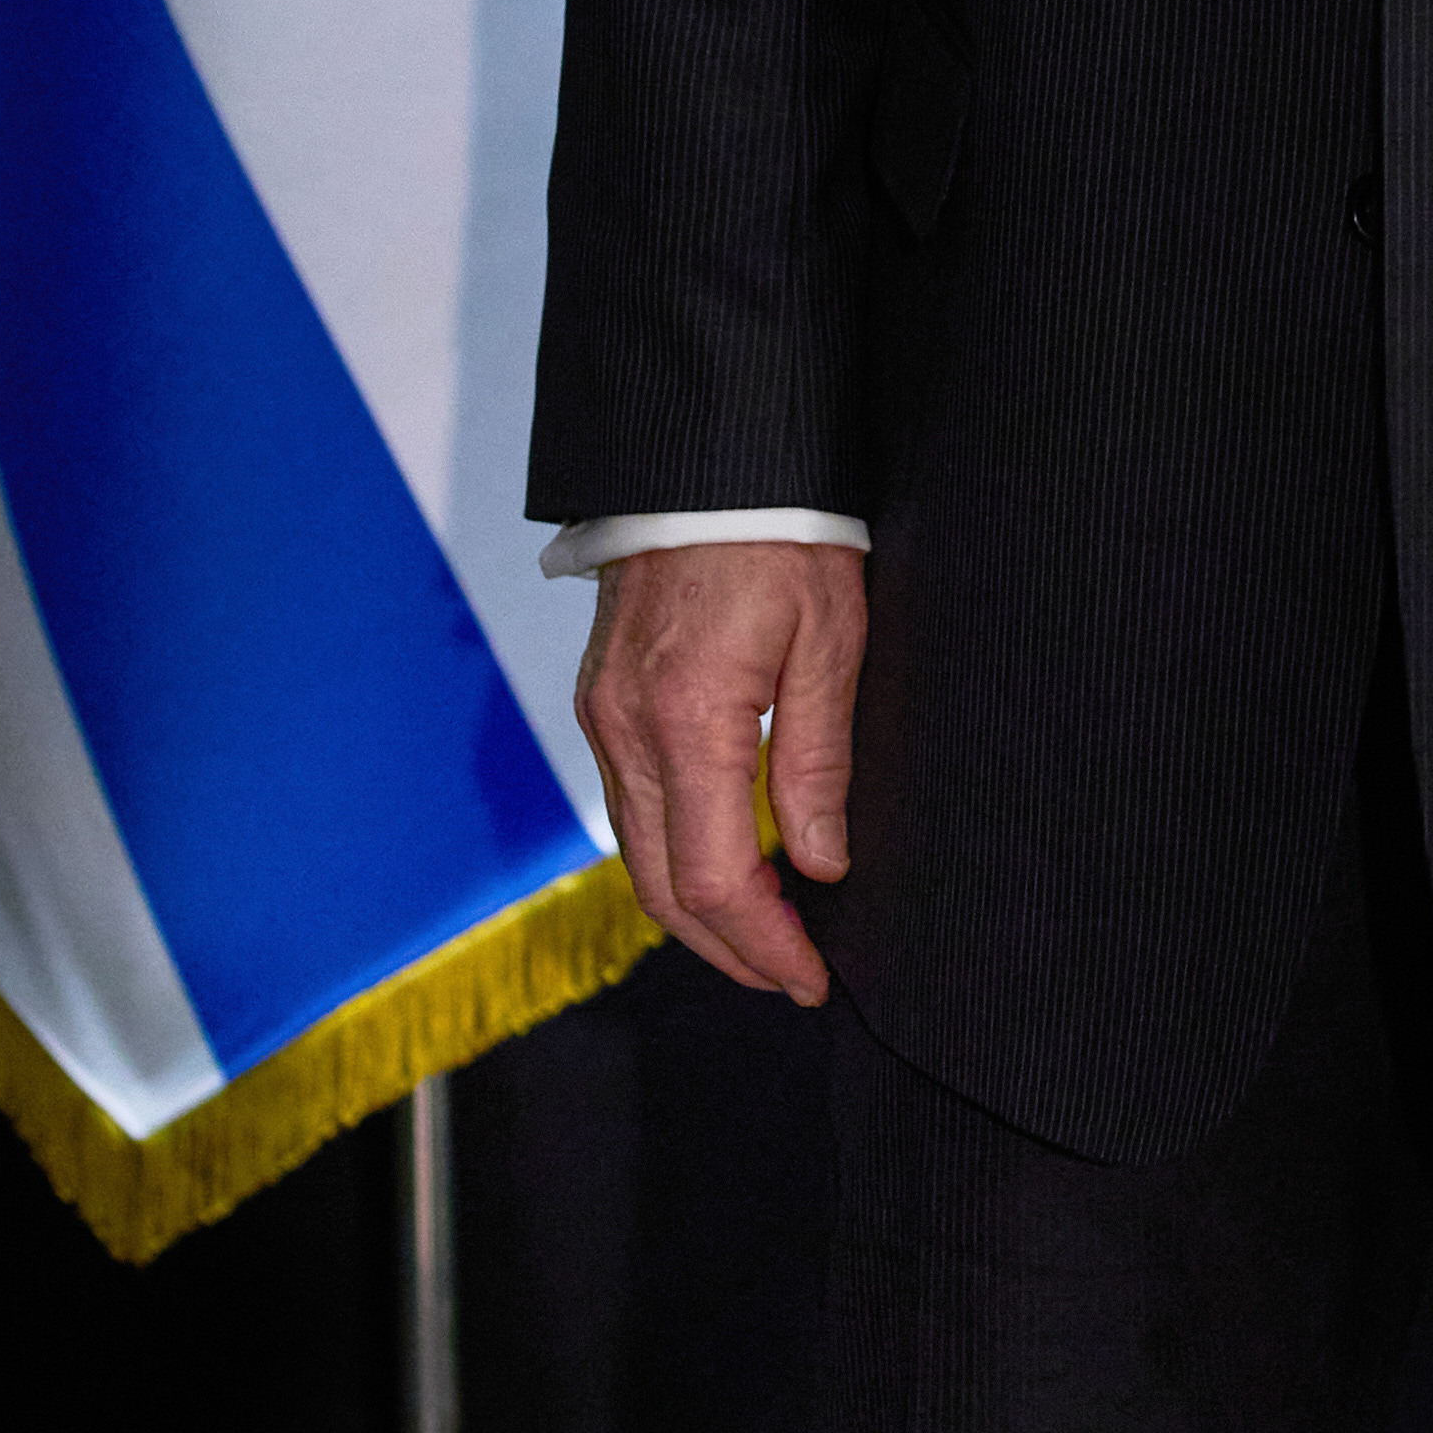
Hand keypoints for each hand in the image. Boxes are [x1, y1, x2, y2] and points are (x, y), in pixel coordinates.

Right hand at [578, 537, 865, 1002]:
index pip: (712, 879)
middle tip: (789, 978)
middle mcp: (625, 729)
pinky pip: (629, 804)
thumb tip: (819, 865)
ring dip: (696, 909)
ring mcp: (602, 715)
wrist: (707, 454)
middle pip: (659, 887)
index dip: (762, 943)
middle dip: (726, 948)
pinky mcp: (601, 699)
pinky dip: (673, 852)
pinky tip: (725, 861)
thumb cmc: (782, 534)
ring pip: (637, 852)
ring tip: (767, 934)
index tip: (809, 978)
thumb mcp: (830, 641)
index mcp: (687, 720)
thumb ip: (818, 763)